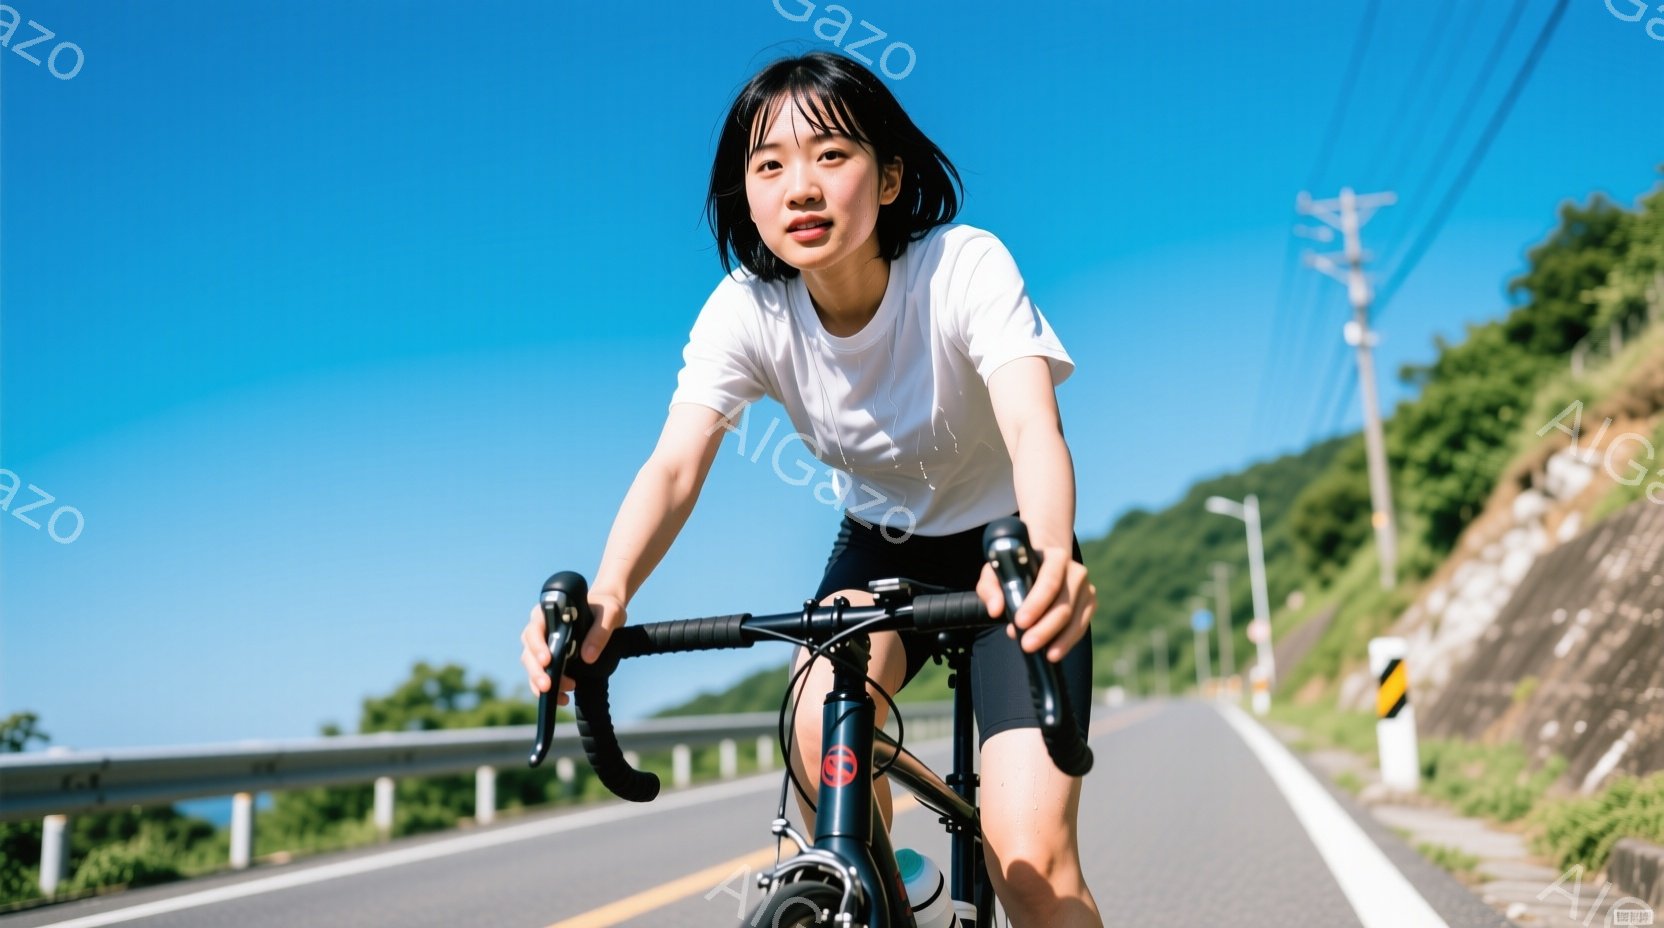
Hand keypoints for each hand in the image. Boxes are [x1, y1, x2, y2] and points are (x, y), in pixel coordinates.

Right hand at [520, 592, 627, 704]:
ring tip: (562, 695)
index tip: (547, 660)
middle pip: (529, 652)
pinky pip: (544, 676)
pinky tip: (563, 698)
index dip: (537, 646)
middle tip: (548, 685)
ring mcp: (544, 646)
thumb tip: (587, 657)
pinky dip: (551, 690)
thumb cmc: (605, 609)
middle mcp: (542, 630)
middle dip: (536, 671)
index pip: (535, 629)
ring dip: (542, 683)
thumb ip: (599, 632)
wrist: (606, 615)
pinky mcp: (551, 660)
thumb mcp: (610, 614)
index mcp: (549, 613)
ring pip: (533, 667)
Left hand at [976, 546, 1095, 662]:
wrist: (1040, 567)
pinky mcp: (1089, 604)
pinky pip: (1081, 627)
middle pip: (1064, 604)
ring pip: (1075, 619)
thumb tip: (995, 609)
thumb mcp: (996, 573)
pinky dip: (1067, 641)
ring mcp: (1085, 588)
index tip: (1020, 622)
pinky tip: (1053, 652)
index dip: (1036, 603)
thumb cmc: (1015, 571)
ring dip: (1059, 639)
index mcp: (1055, 557)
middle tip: (1027, 645)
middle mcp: (1075, 571)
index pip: (1049, 581)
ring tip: (1042, 654)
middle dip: (1045, 628)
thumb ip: (990, 588)